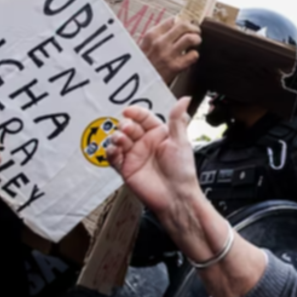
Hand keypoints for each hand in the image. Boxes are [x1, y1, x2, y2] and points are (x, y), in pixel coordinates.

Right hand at [107, 98, 201, 215]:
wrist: (176, 197)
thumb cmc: (182, 171)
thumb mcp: (180, 141)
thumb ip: (177, 119)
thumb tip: (184, 99)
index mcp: (158, 134)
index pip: (144, 118)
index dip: (135, 113)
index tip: (128, 111)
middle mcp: (145, 143)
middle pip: (128, 127)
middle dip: (125, 125)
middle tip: (127, 129)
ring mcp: (134, 155)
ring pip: (118, 140)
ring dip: (117, 137)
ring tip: (121, 139)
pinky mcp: (126, 168)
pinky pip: (113, 157)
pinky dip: (111, 152)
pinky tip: (115, 150)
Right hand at [142, 16, 201, 83]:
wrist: (140, 83)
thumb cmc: (143, 65)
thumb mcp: (144, 45)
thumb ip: (158, 36)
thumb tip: (174, 25)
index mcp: (151, 35)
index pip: (172, 20)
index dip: (181, 21)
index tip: (185, 25)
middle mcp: (160, 42)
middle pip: (183, 26)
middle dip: (193, 27)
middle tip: (195, 31)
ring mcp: (168, 54)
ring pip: (190, 38)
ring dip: (196, 39)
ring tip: (196, 42)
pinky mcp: (176, 66)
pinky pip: (193, 55)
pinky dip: (194, 54)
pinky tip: (191, 56)